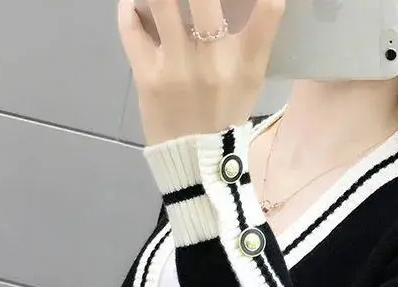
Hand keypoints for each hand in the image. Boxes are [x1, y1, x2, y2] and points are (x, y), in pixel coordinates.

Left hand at [118, 0, 284, 144]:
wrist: (195, 161)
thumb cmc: (225, 115)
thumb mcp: (250, 79)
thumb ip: (251, 37)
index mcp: (246, 62)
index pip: (268, 9)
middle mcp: (213, 60)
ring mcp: (176, 67)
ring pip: (161, 2)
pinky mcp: (147, 77)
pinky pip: (131, 29)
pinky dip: (129, 8)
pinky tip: (133, 3)